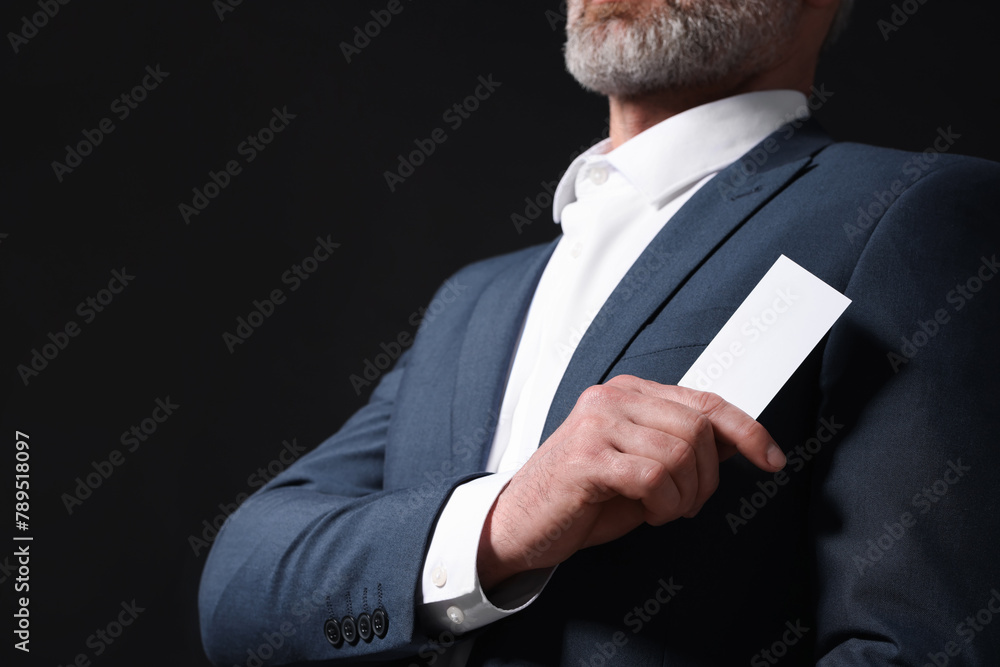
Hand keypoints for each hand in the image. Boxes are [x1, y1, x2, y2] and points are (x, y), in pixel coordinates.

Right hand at [477, 374, 784, 589]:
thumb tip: (740, 441)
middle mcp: (612, 399)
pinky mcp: (587, 458)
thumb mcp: (641, 466)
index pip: (705, 400)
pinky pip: (654, 477)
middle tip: (687, 505)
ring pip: (680, 454)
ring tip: (662, 510)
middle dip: (708, 478)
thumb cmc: (582, 498)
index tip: (772, 459)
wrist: (521, 523)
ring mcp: (597, 425)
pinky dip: (664, 505)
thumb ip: (682, 447)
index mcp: (628, 393)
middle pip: (699, 429)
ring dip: (684, 497)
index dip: (747, 429)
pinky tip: (648, 513)